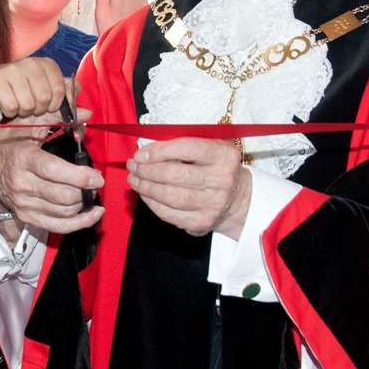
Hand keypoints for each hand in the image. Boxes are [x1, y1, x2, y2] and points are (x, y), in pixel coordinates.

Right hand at [0, 58, 64, 119]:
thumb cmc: (24, 91)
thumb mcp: (48, 94)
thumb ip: (67, 103)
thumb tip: (88, 114)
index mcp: (47, 64)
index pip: (60, 90)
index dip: (55, 104)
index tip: (48, 106)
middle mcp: (31, 63)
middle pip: (44, 98)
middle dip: (38, 110)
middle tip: (31, 106)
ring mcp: (12, 69)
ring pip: (27, 104)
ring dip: (23, 111)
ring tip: (18, 104)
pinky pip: (10, 106)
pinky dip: (9, 112)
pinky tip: (7, 104)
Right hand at [0, 126, 103, 234]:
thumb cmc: (13, 142)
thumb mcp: (29, 124)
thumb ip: (58, 117)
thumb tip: (86, 113)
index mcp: (23, 158)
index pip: (54, 171)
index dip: (80, 176)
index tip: (97, 176)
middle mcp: (21, 184)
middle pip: (62, 196)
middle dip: (86, 191)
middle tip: (96, 181)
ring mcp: (23, 203)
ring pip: (63, 211)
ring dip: (83, 204)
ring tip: (91, 192)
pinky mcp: (26, 216)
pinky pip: (58, 226)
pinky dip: (80, 223)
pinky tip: (93, 213)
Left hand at [126, 137, 250, 237]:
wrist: (236, 199)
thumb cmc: (215, 168)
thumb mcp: (209, 148)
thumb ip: (182, 146)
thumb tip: (146, 151)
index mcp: (224, 155)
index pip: (187, 149)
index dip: (159, 151)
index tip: (140, 153)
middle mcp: (221, 180)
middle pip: (174, 174)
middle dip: (147, 170)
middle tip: (132, 166)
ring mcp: (212, 204)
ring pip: (169, 196)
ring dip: (145, 187)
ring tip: (134, 179)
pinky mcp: (202, 222)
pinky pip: (169, 214)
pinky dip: (152, 203)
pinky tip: (144, 194)